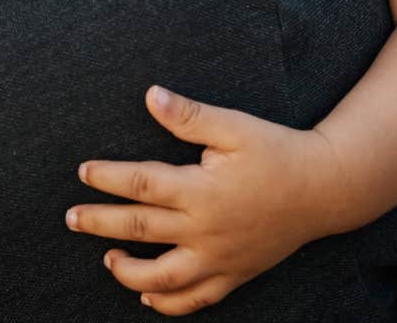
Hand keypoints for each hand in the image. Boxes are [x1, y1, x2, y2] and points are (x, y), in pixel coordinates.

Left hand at [65, 86, 341, 315]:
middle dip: (99, 224)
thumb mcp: (234, 126)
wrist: (325, 189)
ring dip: (128, 273)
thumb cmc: (277, 151)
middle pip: (139, 230)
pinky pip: (196, 299)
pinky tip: (148, 298)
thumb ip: (189, 116)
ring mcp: (219, 257)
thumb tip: (150, 95)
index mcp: (202, 190)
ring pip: (162, 278)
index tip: (83, 172)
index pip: (141, 184)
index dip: (108, 178)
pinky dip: (169, 303)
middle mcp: (205, 229)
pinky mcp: (234, 273)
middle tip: (71, 218)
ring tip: (108, 261)